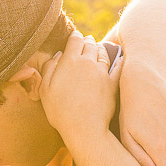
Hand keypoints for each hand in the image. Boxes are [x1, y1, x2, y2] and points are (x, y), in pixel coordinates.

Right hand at [40, 32, 122, 147]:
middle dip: (87, 41)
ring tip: (98, 48)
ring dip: (100, 48)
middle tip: (86, 41)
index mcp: (69, 61)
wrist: (84, 129)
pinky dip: (119, 60)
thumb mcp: (45, 90)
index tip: (74, 37)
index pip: (74, 39)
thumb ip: (48, 68)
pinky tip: (120, 58)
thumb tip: (57, 55)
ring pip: (103, 53)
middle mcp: (87, 62)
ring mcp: (102, 72)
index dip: (74, 36)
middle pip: (89, 44)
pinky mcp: (112, 83)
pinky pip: (118, 66)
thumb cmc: (60, 111)